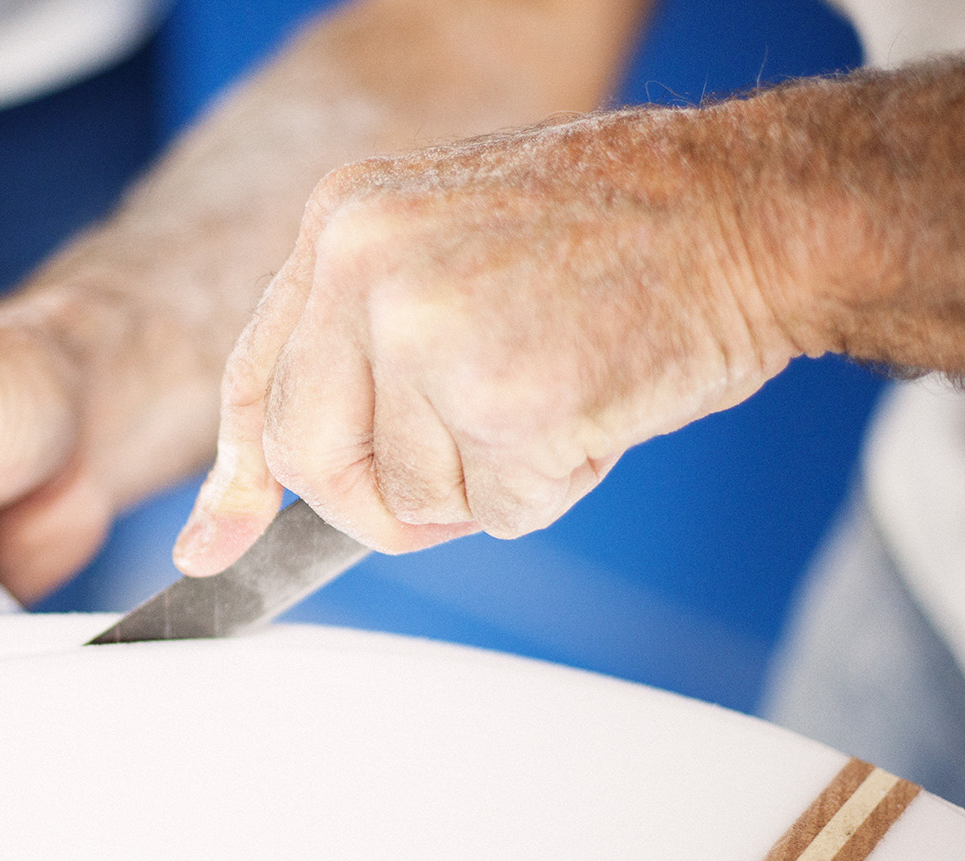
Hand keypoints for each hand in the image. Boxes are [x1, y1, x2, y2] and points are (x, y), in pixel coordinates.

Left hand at [172, 106, 799, 573]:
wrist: (751, 208)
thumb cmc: (618, 233)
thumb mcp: (450, 243)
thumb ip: (363, 344)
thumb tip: (269, 491)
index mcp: (341, 221)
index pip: (256, 378)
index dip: (236, 477)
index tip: (213, 547)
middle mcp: (363, 267)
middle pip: (309, 462)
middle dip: (377, 501)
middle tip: (464, 469)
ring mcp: (428, 331)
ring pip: (406, 499)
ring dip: (486, 483)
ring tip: (558, 386)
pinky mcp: (503, 399)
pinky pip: (496, 514)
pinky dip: (553, 487)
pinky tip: (595, 404)